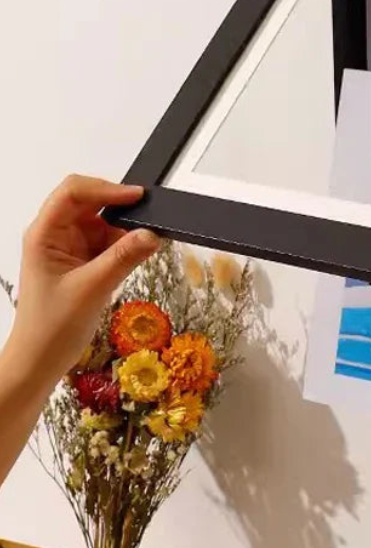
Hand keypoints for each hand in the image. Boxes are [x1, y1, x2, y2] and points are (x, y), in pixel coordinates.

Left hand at [6, 175, 159, 384]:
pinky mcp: (84, 261)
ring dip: (124, 230)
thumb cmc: (52, 326)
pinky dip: (125, 246)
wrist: (41, 359)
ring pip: (103, 222)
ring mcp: (70, 247)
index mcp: (44, 234)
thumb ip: (123, 258)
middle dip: (119, 208)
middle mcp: (56, 235)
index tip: (138, 197)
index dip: (106, 188)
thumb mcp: (92, 289)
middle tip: (148, 218)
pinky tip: (137, 256)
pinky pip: (109, 242)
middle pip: (90, 202)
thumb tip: (152, 234)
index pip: (73, 192)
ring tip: (144, 244)